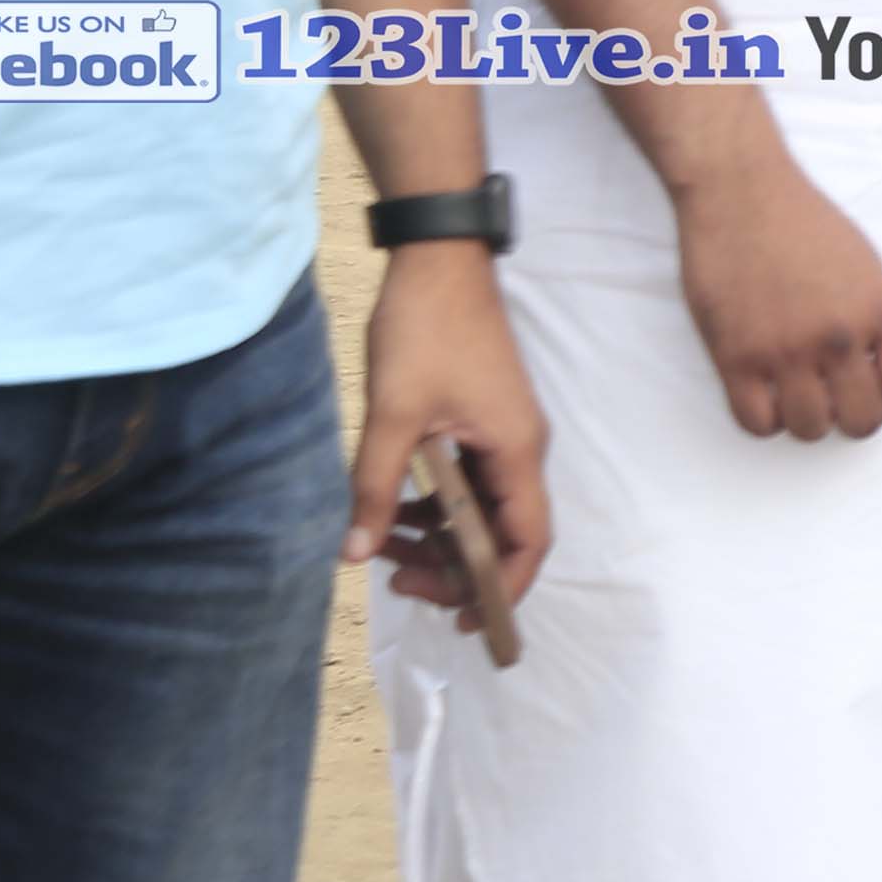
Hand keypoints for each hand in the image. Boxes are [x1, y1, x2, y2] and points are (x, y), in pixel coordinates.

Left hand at [350, 240, 555, 629]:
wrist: (438, 261)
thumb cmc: (425, 333)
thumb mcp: (393, 415)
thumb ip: (376, 488)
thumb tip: (355, 554)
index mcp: (515, 451)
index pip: (527, 541)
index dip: (501, 588)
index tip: (463, 620)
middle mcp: (519, 448)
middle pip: (504, 532)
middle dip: (457, 568)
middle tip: (401, 585)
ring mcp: (501, 433)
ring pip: (482, 508)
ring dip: (441, 537)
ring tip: (385, 549)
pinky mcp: (481, 418)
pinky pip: (468, 480)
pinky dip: (435, 504)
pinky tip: (392, 507)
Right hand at [672, 149, 881, 440]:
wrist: (742, 192)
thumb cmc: (806, 223)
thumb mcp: (868, 268)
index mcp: (881, 310)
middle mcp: (840, 336)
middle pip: (863, 422)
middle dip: (855, 418)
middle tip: (839, 398)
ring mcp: (786, 349)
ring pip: (811, 430)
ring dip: (809, 420)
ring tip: (799, 394)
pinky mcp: (735, 356)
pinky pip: (758, 425)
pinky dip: (766, 420)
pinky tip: (766, 396)